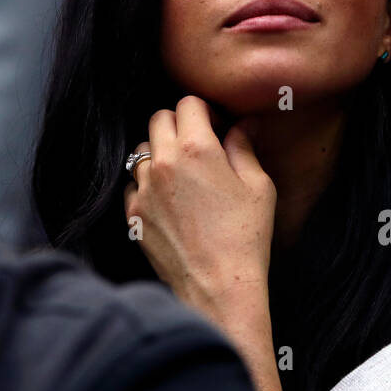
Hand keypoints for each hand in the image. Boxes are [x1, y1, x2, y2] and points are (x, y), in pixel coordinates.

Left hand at [123, 95, 275, 313]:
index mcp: (196, 147)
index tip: (217, 128)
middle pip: (159, 119)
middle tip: (199, 146)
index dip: (205, 111)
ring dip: (160, 153)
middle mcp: (163, 162)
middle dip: (179, 124)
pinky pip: (133, 184)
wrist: (218, 287)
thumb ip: (244, 148)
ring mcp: (143, 188)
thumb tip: (243, 124)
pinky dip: (147, 185)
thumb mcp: (258, 187)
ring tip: (182, 175)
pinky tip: (168, 201)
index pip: (188, 103)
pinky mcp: (132, 213)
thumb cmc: (245, 237)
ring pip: (141, 150)